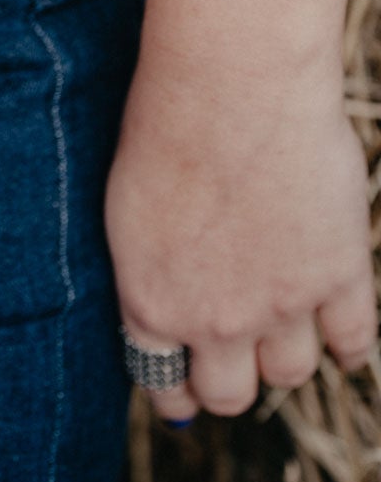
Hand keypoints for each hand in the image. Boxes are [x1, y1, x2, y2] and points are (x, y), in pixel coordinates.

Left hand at [105, 40, 377, 422]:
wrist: (231, 86)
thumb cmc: (164, 124)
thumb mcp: (128, 207)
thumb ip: (149, 267)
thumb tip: (160, 308)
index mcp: (150, 301)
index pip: (162, 383)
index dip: (175, 387)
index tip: (183, 380)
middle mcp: (214, 320)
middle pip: (228, 396)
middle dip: (227, 380)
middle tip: (234, 356)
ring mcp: (281, 305)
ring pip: (289, 374)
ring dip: (283, 357)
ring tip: (282, 329)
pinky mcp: (339, 277)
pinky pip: (353, 340)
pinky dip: (348, 343)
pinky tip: (340, 333)